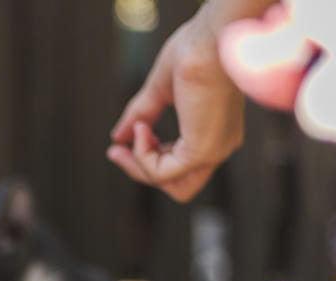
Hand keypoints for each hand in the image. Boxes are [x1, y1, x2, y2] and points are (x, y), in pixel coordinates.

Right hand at [108, 10, 244, 202]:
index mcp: (215, 131)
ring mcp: (213, 151)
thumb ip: (141, 114)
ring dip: (141, 168)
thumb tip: (116, 137)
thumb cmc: (194, 51)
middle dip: (143, 171)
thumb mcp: (160, 90)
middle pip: (179, 187)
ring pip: (172, 185)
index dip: (148, 158)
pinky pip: (161, 172)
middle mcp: (220, 145)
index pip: (180, 165)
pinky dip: (142, 154)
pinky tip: (140, 128)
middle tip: (116, 151)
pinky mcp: (202, 150)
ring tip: (129, 138)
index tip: (120, 143)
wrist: (212, 38)